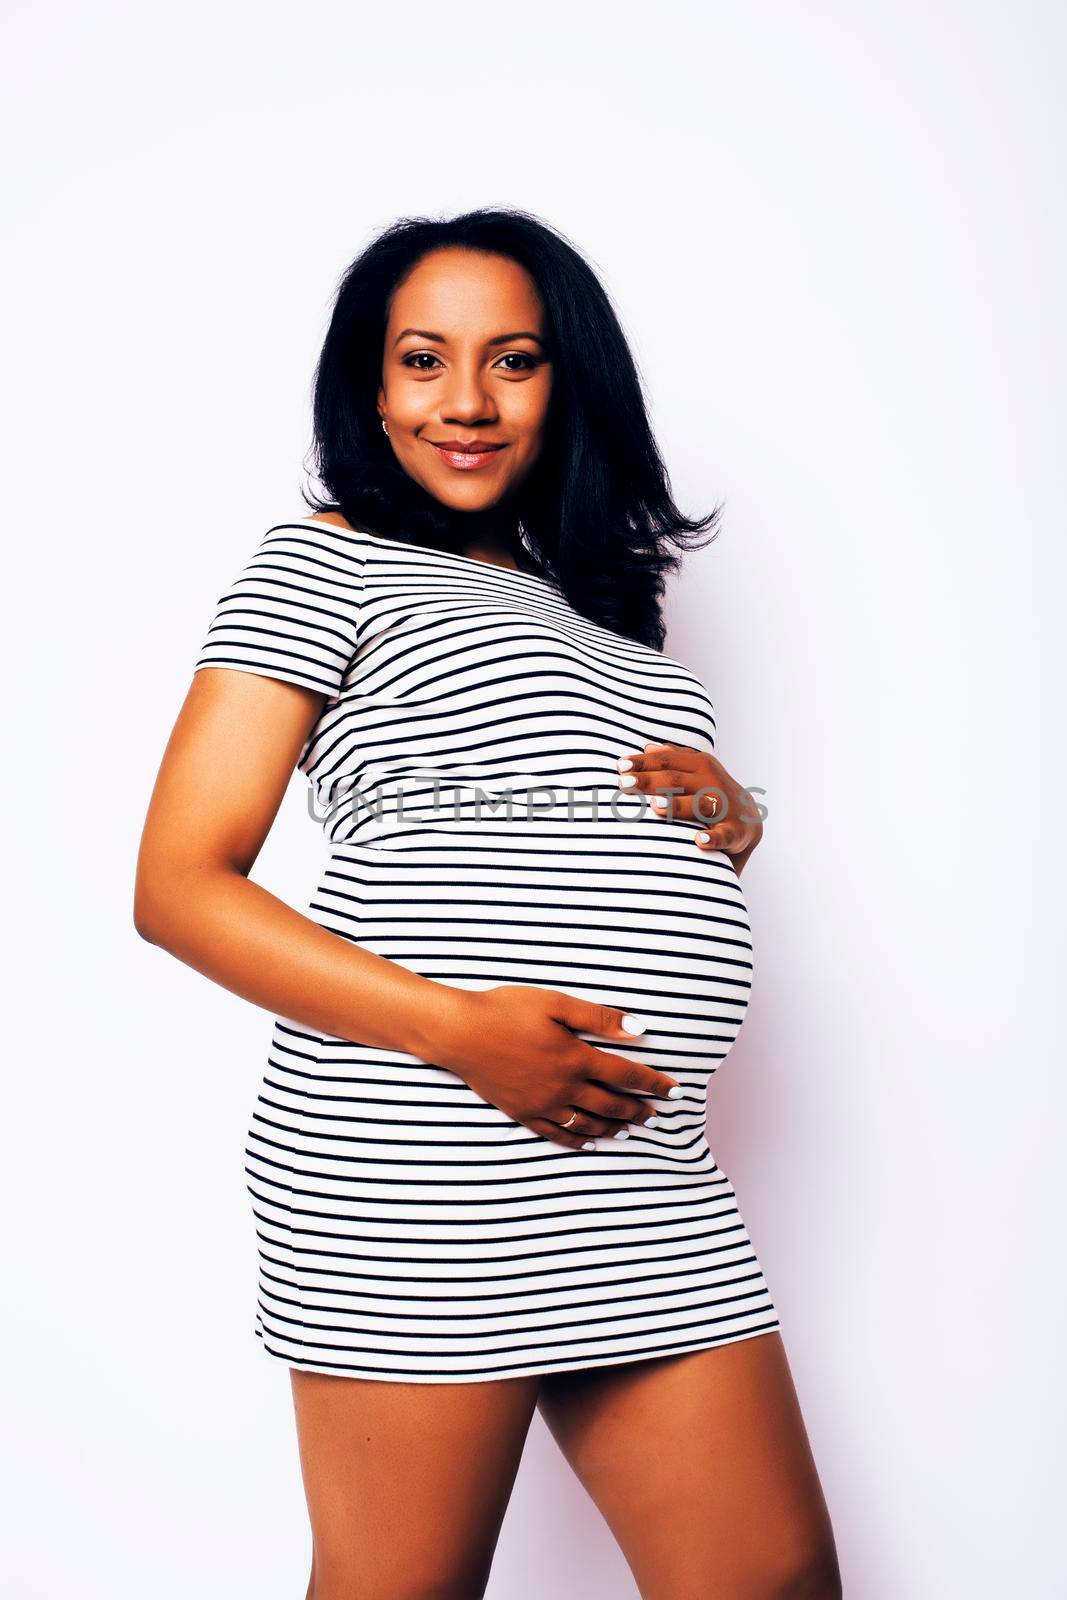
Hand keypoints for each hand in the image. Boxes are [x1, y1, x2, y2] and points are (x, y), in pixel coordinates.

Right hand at [427, 984, 684, 1149]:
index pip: (626, 1075)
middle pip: (611, 1105)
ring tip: (631, 1132)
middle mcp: (563, 1087)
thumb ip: (598, 1018)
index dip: (653, 1084)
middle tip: (657, 1116)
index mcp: (575, 1058)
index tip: (674, 1091)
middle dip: (638, 1111)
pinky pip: (557, 1135)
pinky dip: (579, 1142)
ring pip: (588, 1125)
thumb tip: (639, 1029)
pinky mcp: (522, 1113)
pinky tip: (590, 1143)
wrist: (459, 1032)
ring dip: (613, 1129)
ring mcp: (542, 1105)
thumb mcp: (555, 1004)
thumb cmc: (506, 1010)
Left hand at [615, 740, 764, 871]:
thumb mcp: (697, 771)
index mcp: (700, 765)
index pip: (667, 761)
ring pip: (698, 805)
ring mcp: (724, 807)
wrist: (749, 820)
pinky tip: (697, 840)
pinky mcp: (733, 832)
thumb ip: (674, 759)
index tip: (619, 766)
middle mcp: (712, 783)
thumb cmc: (711, 792)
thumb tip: (648, 747)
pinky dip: (711, 838)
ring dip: (677, 806)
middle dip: (649, 782)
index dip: (643, 763)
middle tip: (624, 784)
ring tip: (656, 805)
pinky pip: (722, 836)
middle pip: (676, 780)